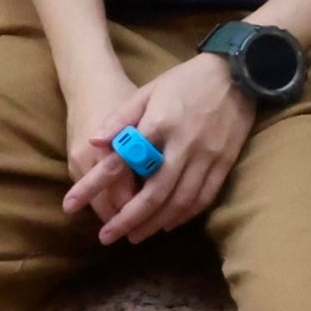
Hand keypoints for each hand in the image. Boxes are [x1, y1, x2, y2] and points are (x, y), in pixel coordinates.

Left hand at [62, 50, 254, 242]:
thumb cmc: (186, 80)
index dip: (94, 187)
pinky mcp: (225, 163)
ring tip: (136, 236)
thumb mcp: (147, 91)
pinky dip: (185, 215)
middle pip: (153, 194)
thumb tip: (94, 143)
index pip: (120, 162)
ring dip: (156, 223)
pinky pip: (204, 197)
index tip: (72, 206)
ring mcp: (206, 156)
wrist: (239, 73)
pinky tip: (169, 223)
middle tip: (109, 238)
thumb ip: (120, 119)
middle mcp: (183, 145)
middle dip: (128, 220)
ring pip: (179, 201)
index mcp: (158, 125)